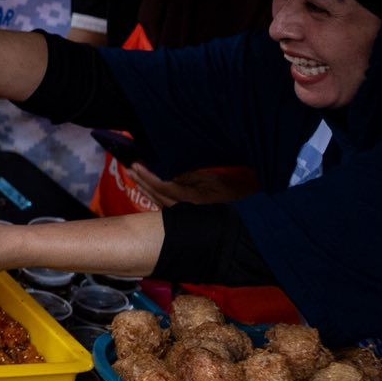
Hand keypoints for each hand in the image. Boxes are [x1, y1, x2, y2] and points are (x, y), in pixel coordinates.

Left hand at [127, 163, 255, 207]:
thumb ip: (189, 177)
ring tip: (134, 175)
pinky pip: (168, 206)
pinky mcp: (190, 215)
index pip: (162, 188)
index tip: (136, 166)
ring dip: (146, 188)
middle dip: (142, 182)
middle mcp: (186, 209)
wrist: (251, 208)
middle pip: (157, 196)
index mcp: (191, 199)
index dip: (147, 177)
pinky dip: (156, 196)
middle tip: (130, 169)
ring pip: (160, 202)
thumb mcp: (213, 179)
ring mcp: (187, 214)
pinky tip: (149, 189)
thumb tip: (170, 176)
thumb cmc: (235, 189)